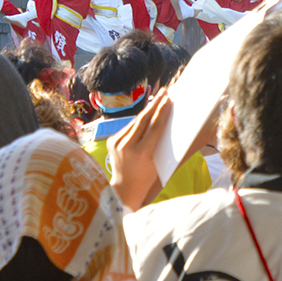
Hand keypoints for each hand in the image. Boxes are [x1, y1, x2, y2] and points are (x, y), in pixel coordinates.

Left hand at [105, 94, 172, 210]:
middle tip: (164, 92)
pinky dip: (139, 121)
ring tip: (158, 100)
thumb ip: (160, 142)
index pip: (155, 126)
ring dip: (148, 110)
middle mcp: (127, 146)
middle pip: (144, 119)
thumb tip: (166, 121)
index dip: (163, 111)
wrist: (124, 189)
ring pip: (136, 121)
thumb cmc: (148, 178)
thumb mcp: (158, 162)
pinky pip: (129, 127)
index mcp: (142, 152)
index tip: (169, 99)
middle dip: (156, 104)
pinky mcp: (112, 141)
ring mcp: (117, 142)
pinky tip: (146, 114)